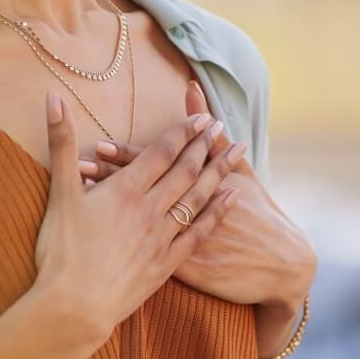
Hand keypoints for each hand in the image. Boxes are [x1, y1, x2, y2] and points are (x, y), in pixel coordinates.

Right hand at [30, 90, 242, 358]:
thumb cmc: (61, 251)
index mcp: (125, 190)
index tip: (201, 117)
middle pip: (185, 171)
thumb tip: (53, 97)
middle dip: (204, 145)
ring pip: (198, 197)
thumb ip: (61, 143)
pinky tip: (232, 198)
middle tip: (221, 126)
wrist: (74, 308)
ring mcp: (162, 237)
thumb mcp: (59, 193)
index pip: (161, 153)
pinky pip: (200, 231)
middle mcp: (149, 209)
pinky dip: (218, 211)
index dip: (182, 133)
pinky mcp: (167, 263)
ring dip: (219, 171)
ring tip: (238, 151)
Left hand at [79, 80, 316, 311]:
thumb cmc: (259, 212)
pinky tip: (96, 239)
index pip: (155, 166)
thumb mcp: (240, 171)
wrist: (280, 264)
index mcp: (197, 186)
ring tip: (81, 195)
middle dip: (109, 179)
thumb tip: (192, 88)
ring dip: (108, 209)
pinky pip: (143, 255)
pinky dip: (121, 243)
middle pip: (141, 192)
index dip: (126, 156)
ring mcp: (181, 243)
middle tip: (79, 166)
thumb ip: (212, 134)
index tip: (99, 143)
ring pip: (135, 222)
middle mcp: (185, 212)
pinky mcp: (181, 270)